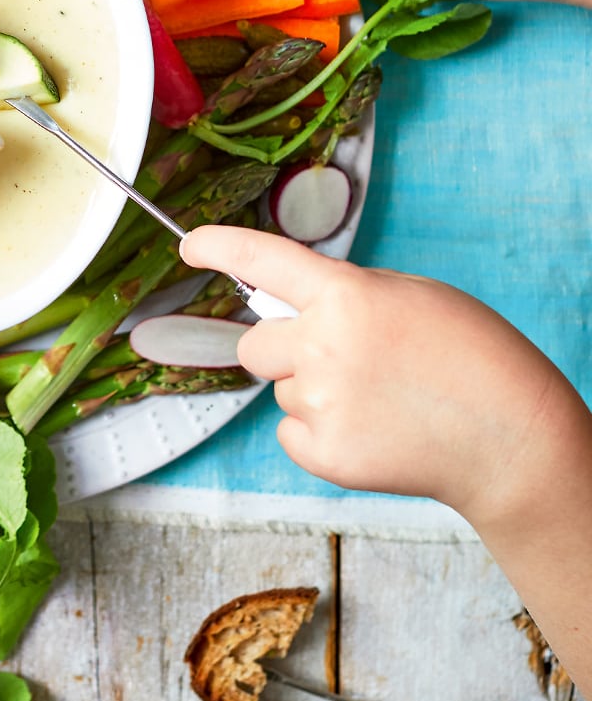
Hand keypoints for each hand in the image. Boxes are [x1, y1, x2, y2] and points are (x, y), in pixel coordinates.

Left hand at [181, 226, 585, 532]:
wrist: (510, 439)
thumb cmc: (471, 359)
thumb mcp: (411, 297)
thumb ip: (346, 295)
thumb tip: (296, 306)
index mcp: (346, 296)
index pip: (261, 259)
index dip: (218, 247)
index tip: (190, 245)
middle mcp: (322, 347)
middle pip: (254, 345)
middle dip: (281, 349)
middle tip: (336, 359)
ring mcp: (321, 404)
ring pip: (281, 391)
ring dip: (312, 391)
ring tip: (377, 398)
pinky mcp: (324, 455)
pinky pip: (291, 434)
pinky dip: (320, 433)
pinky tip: (371, 429)